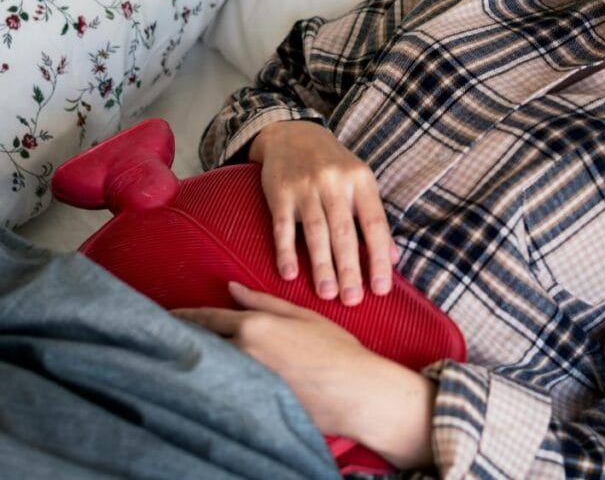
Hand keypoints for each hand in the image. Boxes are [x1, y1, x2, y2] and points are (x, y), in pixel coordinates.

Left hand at [172, 282, 435, 468]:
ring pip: (207, 369)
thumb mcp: (302, 316)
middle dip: (181, 341)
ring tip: (176, 361)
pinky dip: (210, 385)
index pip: (207, 319)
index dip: (182, 317)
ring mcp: (245, 381)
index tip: (163, 317)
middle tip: (161, 339)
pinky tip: (203, 385)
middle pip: (199, 346)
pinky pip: (221, 391)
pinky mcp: (250, 404)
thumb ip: (263, 302)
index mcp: (255, 326)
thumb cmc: (336, 349)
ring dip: (193, 363)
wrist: (355, 391)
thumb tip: (232, 288)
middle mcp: (243, 352)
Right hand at [248, 120, 396, 303]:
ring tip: (327, 294)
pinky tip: (289, 274)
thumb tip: (393, 258)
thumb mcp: (360, 182)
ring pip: (316, 232)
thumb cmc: (333, 165)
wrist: (292, 134)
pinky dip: (286, 250)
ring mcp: (306, 187)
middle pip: (345, 232)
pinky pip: (282, 226)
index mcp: (361, 181)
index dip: (379, 258)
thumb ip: (374, 218)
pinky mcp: (279, 192)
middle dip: (349, 269)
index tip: (381, 289)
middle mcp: (335, 182)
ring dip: (321, 265)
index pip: (375, 224)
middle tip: (352, 300)